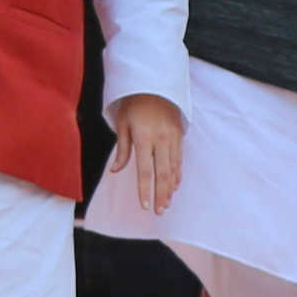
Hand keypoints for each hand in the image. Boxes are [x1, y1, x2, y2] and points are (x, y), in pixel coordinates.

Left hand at [109, 92, 184, 213]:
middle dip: (161, 195)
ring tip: (166, 204)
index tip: (145, 206)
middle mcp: (161, 140)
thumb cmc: (134, 104)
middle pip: (162, 174)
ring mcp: (173, 138)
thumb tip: (116, 171)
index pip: (144, 171)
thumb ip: (122, 149)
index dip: (145, 190)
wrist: (155, 85)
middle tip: (160, 211)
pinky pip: (179, 160)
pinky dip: (177, 174)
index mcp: (144, 137)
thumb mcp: (122, 124)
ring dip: (170, 188)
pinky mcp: (180, 135)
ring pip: (173, 169)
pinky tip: (174, 186)